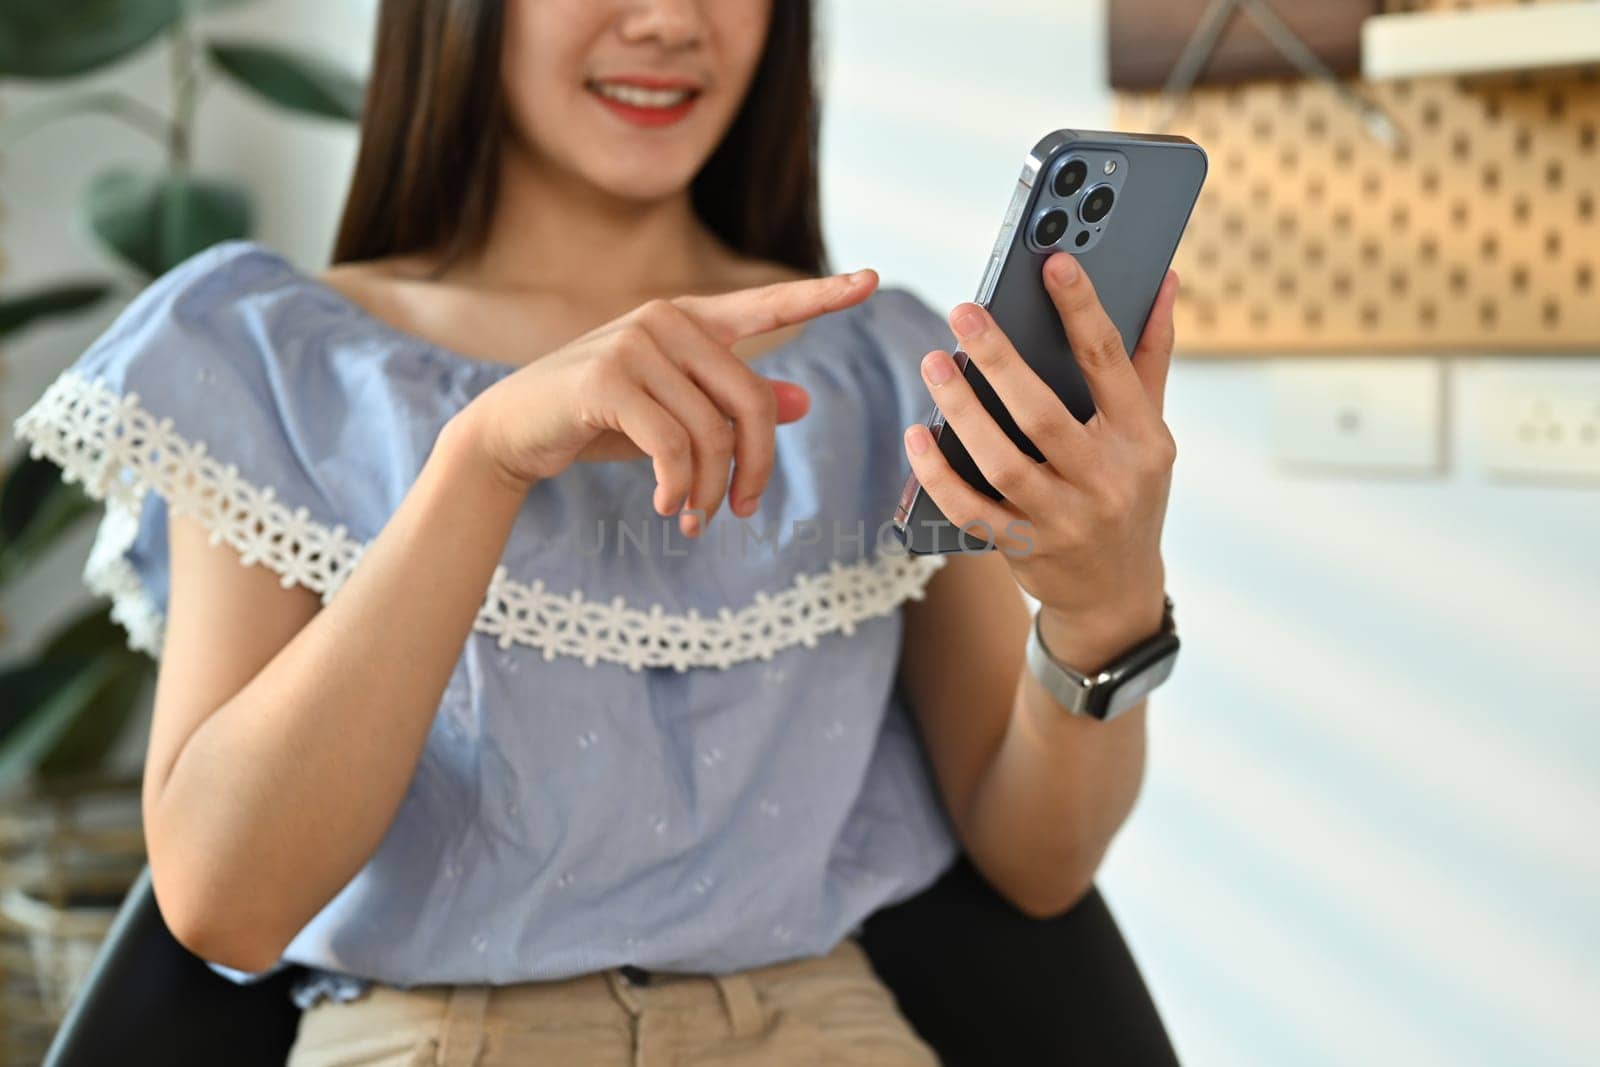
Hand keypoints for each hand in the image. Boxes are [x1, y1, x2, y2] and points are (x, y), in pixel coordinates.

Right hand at [460, 269, 878, 536]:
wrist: (513, 432)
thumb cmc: (598, 422)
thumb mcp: (673, 413)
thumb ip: (732, 404)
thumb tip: (802, 401)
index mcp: (689, 321)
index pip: (766, 306)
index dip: (820, 297)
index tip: (871, 282)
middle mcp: (666, 319)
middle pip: (752, 400)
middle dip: (755, 467)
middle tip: (741, 511)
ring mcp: (635, 343)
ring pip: (713, 432)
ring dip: (711, 490)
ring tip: (695, 518)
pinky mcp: (607, 378)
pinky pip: (673, 446)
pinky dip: (678, 488)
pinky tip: (667, 507)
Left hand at [902, 252, 1176, 647]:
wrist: (1117, 595)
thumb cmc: (1131, 493)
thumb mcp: (1152, 433)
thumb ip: (1150, 357)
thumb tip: (1164, 281)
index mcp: (1141, 439)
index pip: (1109, 362)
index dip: (1082, 309)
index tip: (1053, 263)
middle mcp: (1105, 480)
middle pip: (1043, 413)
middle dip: (1000, 358)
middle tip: (964, 311)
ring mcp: (1063, 519)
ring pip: (1001, 460)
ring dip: (961, 411)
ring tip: (935, 364)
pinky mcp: (1024, 547)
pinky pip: (970, 508)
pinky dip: (938, 474)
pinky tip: (918, 437)